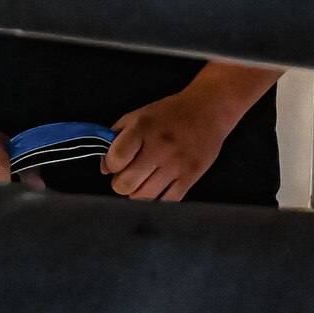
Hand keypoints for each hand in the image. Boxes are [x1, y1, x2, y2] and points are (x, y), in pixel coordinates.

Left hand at [104, 90, 233, 201]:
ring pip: (144, 197)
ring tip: (145, 180)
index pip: (115, 159)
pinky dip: (159, 199)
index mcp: (143, 129)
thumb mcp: (138, 116)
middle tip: (130, 174)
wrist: (208, 110)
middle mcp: (159, 147)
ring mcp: (176, 164)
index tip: (118, 162)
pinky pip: (167, 202)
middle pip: (125, 184)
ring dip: (139, 192)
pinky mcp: (191, 177)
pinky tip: (159, 187)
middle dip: (122, 183)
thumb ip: (115, 138)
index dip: (112, 164)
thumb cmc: (170, 113)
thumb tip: (104, 168)